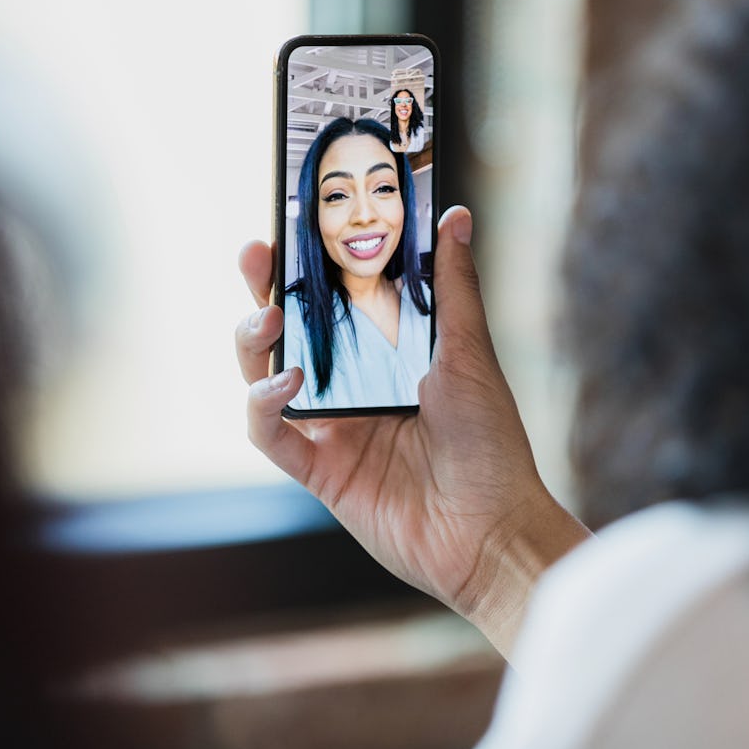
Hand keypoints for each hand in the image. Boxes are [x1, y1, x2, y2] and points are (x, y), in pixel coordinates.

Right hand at [235, 206, 590, 656]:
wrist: (493, 531)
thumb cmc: (492, 444)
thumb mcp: (470, 354)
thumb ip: (454, 286)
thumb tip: (454, 216)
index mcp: (385, 353)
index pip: (332, 298)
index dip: (303, 264)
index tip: (288, 224)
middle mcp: (351, 386)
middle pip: (287, 330)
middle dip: (262, 290)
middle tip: (257, 256)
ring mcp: (330, 428)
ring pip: (263, 375)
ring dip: (255, 341)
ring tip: (273, 320)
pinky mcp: (319, 471)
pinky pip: (271, 434)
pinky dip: (264, 405)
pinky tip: (286, 384)